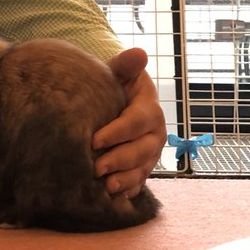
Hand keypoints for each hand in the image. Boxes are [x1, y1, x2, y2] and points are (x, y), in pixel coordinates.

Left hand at [92, 47, 165, 198]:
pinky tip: (117, 197)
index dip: (117, 132)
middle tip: (96, 168)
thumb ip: (125, 65)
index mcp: (149, 110)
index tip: (94, 140)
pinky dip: (129, 189)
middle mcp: (155, 134)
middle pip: (141, 150)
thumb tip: (139, 52)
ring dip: (125, 179)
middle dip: (119, 160)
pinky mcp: (143, 167)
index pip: (136, 122)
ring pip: (142, 169)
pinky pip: (140, 181)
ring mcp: (150, 153)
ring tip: (106, 187)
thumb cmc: (114, 85)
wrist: (118, 101)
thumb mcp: (119, 73)